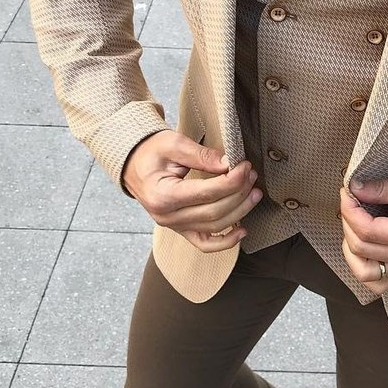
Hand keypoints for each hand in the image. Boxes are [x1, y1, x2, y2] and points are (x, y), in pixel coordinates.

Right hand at [122, 130, 261, 251]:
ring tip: (254, 193)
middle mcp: (167, 217)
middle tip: (251, 175)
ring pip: (214, 227)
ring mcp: (173, 227)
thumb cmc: (150, 151)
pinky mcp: (180, 230)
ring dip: (240, 211)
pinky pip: (205, 244)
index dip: (231, 181)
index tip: (245, 166)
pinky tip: (243, 231)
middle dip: (239, 193)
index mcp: (162, 195)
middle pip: (214, 212)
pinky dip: (226, 242)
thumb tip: (228, 164)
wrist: (133, 163)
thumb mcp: (173, 144)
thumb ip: (201, 155)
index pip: (206, 193)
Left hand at [339, 170, 387, 294]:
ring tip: (353, 226)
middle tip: (350, 201)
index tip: (347, 193)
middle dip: (347, 221)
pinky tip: (360, 249)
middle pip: (361, 248)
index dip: (349, 210)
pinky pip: (376, 282)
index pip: (367, 230)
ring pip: (363, 272)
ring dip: (350, 248)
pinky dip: (362, 268)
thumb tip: (354, 189)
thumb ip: (381, 188)